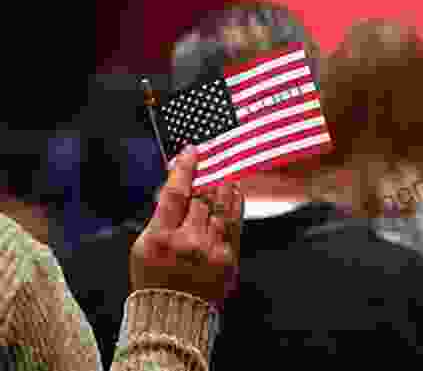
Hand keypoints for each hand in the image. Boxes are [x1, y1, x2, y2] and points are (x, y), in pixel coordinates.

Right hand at [130, 145, 242, 301]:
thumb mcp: (143, 246)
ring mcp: (211, 251)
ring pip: (223, 207)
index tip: (192, 151)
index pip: (176, 193)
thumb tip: (174, 187)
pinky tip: (235, 193)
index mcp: (161, 238)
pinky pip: (235, 224)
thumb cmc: (154, 279)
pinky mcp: (228, 258)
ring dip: (225, 186)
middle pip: (203, 197)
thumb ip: (160, 216)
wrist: (173, 313)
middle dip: (208, 176)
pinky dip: (236, 205)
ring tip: (226, 172)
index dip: (185, 168)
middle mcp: (188, 242)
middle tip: (212, 160)